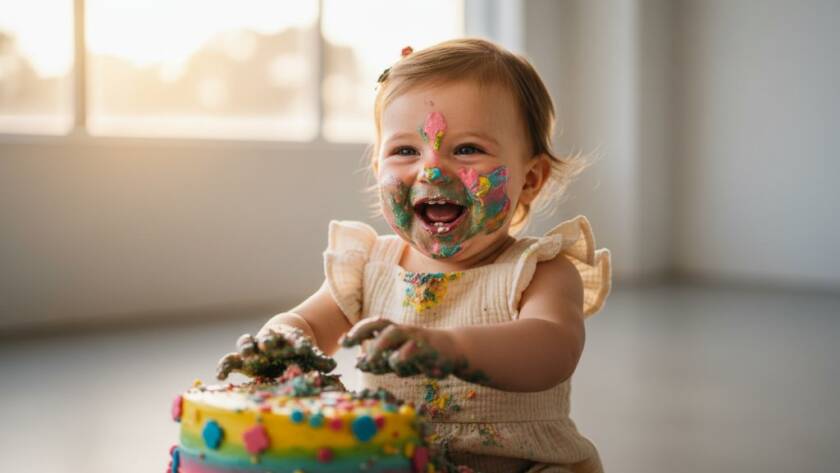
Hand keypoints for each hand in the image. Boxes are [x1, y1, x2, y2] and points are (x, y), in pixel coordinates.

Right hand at [216, 326, 335, 379]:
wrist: (281, 343)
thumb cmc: (298, 351)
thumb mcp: (309, 355)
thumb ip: (319, 360)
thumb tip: (332, 366)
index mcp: (287, 340)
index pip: (290, 337)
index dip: (295, 342)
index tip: (300, 346)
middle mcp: (269, 342)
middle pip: (266, 337)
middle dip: (267, 340)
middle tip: (269, 344)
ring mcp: (255, 350)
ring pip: (246, 343)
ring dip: (246, 346)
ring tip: (246, 353)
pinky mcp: (244, 361)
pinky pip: (231, 361)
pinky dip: (225, 366)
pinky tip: (221, 376)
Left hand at [339, 318, 484, 381]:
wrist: (454, 351)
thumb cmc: (424, 356)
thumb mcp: (400, 360)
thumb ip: (381, 362)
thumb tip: (359, 363)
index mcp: (395, 332)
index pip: (373, 326)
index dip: (357, 332)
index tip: (343, 342)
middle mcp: (403, 331)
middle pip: (379, 323)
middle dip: (362, 330)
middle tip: (349, 343)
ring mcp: (415, 337)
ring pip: (393, 333)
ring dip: (379, 344)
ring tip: (370, 360)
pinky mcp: (427, 347)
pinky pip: (412, 348)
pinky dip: (403, 355)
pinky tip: (397, 363)